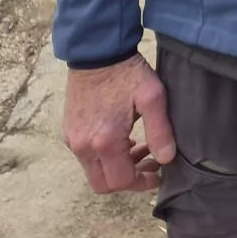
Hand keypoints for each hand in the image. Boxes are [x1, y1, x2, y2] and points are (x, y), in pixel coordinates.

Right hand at [64, 55, 175, 194]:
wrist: (97, 53)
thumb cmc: (127, 73)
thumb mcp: (152, 97)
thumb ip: (160, 131)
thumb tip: (167, 159)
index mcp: (105, 141)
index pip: (121, 181)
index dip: (142, 183)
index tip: (159, 172)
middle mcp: (83, 146)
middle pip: (103, 184)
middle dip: (128, 179)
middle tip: (149, 162)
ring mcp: (73, 140)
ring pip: (94, 171)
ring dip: (118, 167)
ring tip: (142, 147)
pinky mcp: (69, 132)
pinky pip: (86, 157)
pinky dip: (105, 157)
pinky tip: (124, 138)